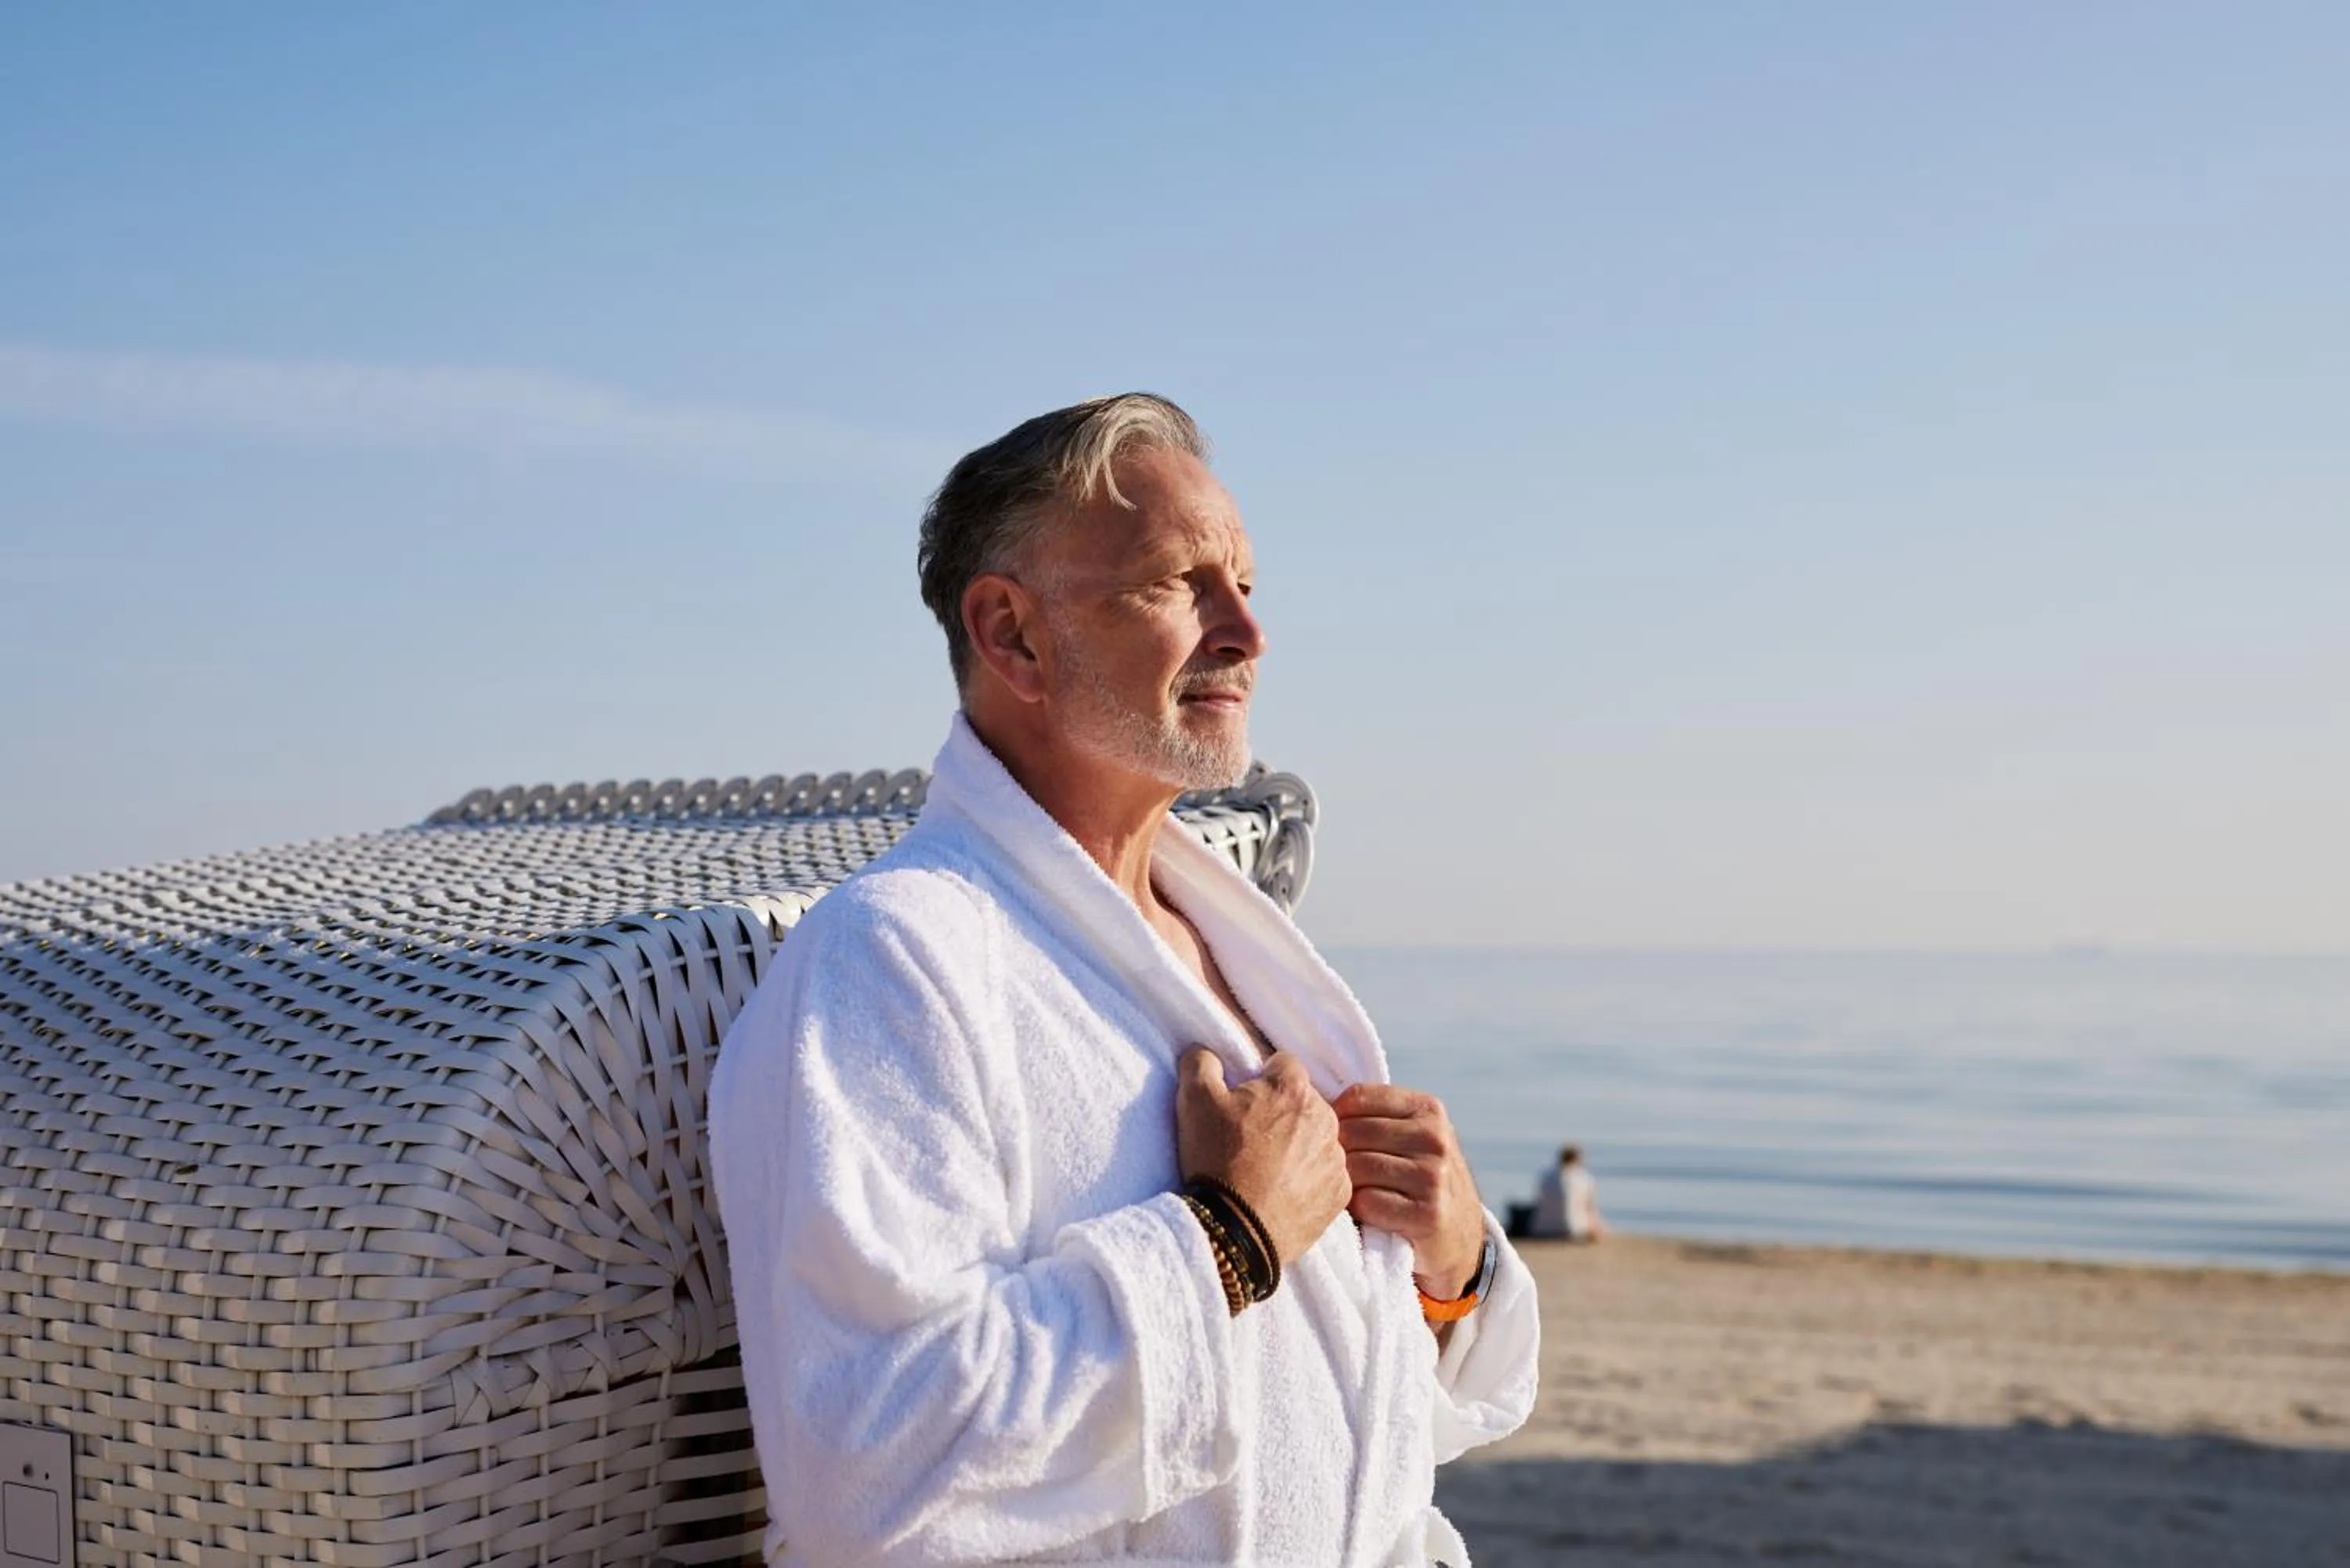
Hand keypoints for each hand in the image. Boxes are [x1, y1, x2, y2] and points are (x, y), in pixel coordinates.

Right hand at [1174, 1047, 1350, 1264]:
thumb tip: (1204, 1050)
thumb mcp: (1194, 1101)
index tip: (1245, 1105)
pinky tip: (1284, 1192)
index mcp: (1293, 1089)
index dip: (1261, 1081)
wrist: (1235, 1231)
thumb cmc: (1216, 1161)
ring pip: (1318, 1138)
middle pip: (1305, 1102)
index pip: (1283, 1065)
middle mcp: (1325, 1118)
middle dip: (1283, 1113)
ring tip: (1268, 1170)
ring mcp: (1336, 1158)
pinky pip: (1327, 1175)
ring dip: (1299, 1146)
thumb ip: (1201, 1063)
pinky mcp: (1340, 1193)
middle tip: (1253, 1140)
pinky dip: (1310, 1180)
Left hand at [1333, 1083, 1485, 1295]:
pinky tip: (1366, 1214)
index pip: (1359, 1096)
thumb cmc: (1421, 1181)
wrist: (1461, 1238)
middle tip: (1331, 1172)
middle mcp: (1434, 1138)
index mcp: (1428, 1110)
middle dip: (1336, 1154)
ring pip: (1357, 1168)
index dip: (1334, 1116)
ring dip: (1344, 1184)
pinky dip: (1358, 1210)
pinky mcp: (1427, 1214)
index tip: (1330, 1137)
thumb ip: (1378, 1117)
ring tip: (1348, 1192)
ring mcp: (1433, 1176)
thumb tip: (1314, 1099)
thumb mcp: (1414, 1138)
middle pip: (1353, 1132)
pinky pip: (1366, 1202)